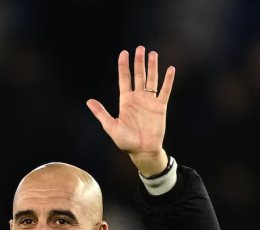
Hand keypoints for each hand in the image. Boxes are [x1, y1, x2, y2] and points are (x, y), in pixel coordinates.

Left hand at [87, 46, 174, 176]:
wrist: (143, 151)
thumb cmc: (126, 141)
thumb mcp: (111, 127)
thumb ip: (101, 114)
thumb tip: (89, 102)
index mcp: (125, 101)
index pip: (124, 79)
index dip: (124, 66)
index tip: (124, 53)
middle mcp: (137, 98)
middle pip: (138, 76)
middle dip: (139, 62)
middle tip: (140, 48)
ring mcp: (149, 102)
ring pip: (152, 80)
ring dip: (152, 67)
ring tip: (153, 54)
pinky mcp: (160, 107)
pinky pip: (164, 91)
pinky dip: (168, 80)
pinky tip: (170, 69)